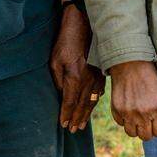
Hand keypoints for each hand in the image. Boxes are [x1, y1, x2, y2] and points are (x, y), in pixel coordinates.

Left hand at [49, 3, 104, 132]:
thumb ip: (58, 80)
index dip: (66, 115)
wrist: (84, 26)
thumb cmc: (66, 42)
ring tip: (81, 124)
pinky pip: (98, 93)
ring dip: (86, 114)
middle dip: (76, 118)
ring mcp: (97, 77)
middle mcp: (88, 81)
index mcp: (74, 78)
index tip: (63, 125)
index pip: (70, 102)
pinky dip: (94, 103)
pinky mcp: (101, 73)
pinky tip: (90, 107)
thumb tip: (62, 95)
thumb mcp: (55, 60)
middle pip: (82, 105)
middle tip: (72, 130)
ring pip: (91, 101)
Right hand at [107, 60, 156, 141]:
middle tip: (146, 121)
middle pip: (146, 136)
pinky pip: (120, 123)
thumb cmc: (150, 78)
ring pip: (131, 133)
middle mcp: (144, 113)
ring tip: (136, 117)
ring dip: (134, 127)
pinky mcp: (117, 109)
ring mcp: (129, 112)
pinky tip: (127, 109)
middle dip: (147, 130)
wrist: (130, 64)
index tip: (156, 123)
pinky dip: (123, 119)